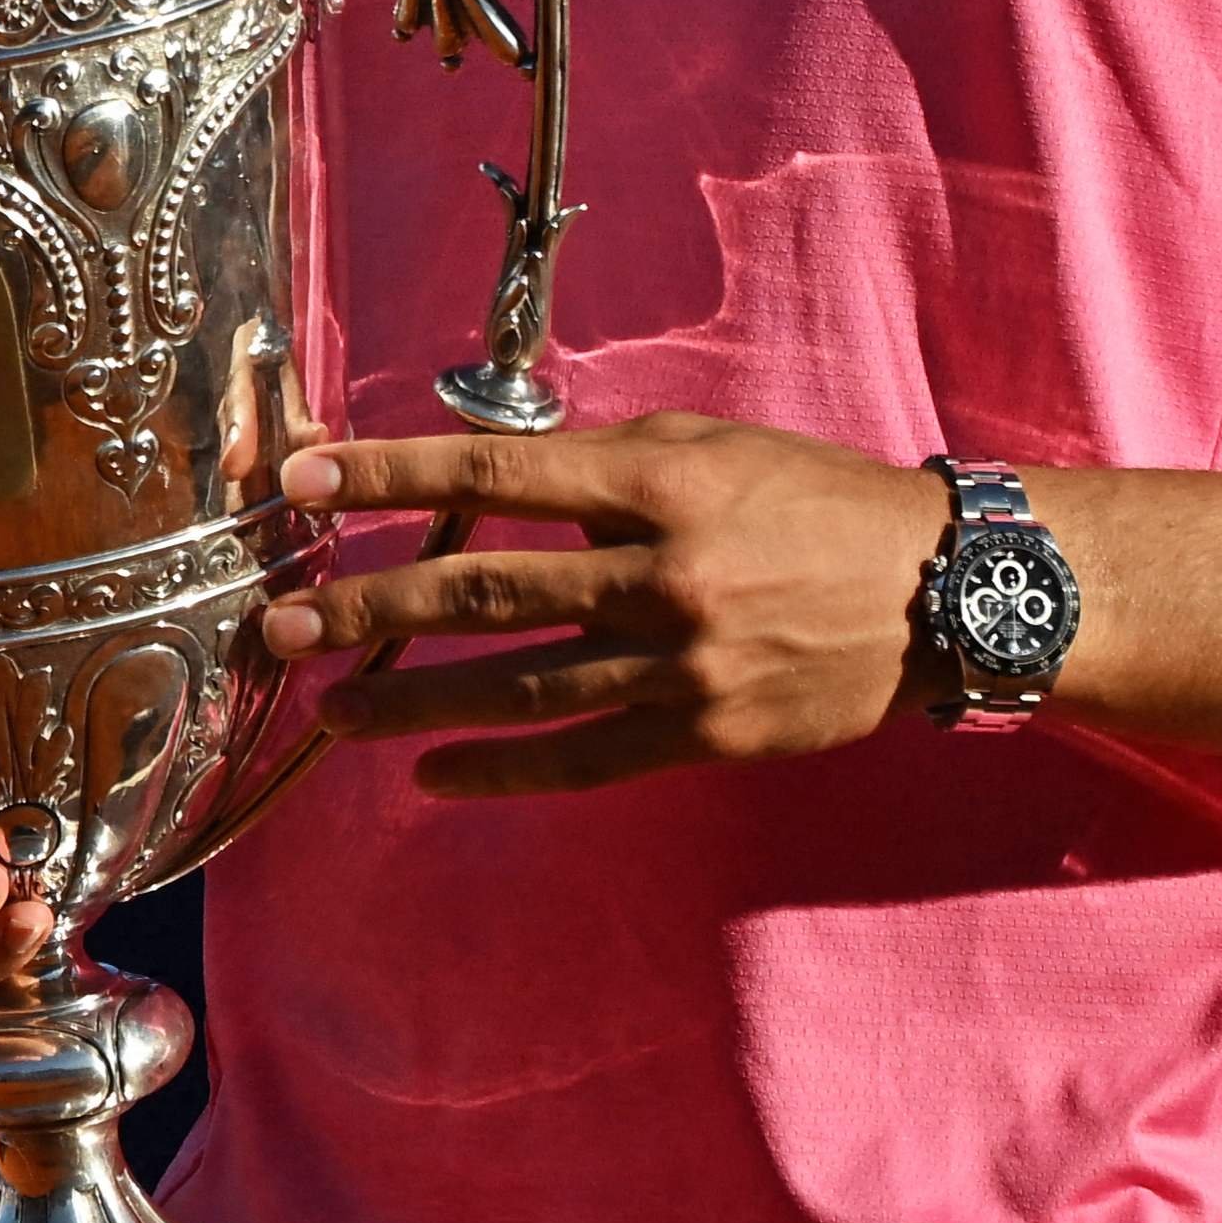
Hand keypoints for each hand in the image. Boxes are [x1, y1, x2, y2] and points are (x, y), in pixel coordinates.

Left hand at [256, 413, 953, 794]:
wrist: (939, 594)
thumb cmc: (816, 504)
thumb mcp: (713, 447)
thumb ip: (605, 461)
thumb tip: (495, 474)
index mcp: (656, 483)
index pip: (493, 473)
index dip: (389, 474)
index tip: (303, 478)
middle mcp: (659, 571)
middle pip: (483, 588)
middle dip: (369, 606)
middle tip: (281, 623)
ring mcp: (680, 662)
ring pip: (516, 687)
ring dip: (412, 700)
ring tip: (333, 708)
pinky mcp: (702, 733)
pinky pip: (580, 759)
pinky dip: (500, 768)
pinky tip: (432, 775)